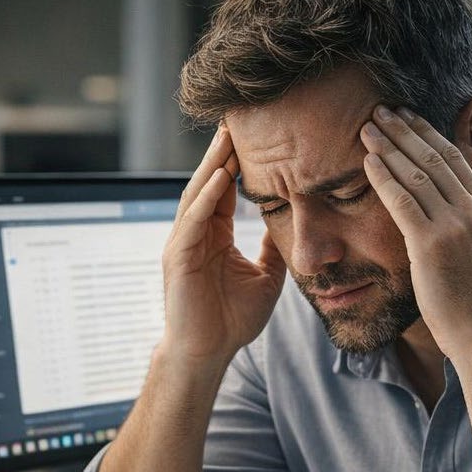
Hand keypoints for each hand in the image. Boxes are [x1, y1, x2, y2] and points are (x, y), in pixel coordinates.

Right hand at [162, 126, 285, 366]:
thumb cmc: (232, 320)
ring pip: (198, 195)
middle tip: (238, 117)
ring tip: (228, 136)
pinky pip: (193, 221)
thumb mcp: (266, 276)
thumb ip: (273, 248)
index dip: (239, 161)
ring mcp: (184, 244)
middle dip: (222, 151)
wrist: (208, 354)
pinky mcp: (178, 258)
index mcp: (214, 236)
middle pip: (209, 183)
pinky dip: (206, 198)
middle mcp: (195, 234)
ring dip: (213, 165)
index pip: (225, 189)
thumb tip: (293, 224)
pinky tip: (220, 177)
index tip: (257, 133)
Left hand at [360, 107, 471, 361]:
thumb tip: (449, 212)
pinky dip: (383, 177)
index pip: (453, 158)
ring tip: (367, 127)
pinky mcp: (432, 243)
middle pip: (434, 156)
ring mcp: (453, 224)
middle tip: (380, 110)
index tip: (406, 117)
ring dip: (389, 147)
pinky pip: (402, 201)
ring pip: (417, 173)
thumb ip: (466, 224)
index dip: (427, 134)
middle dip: (405, 130)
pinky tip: (367, 161)